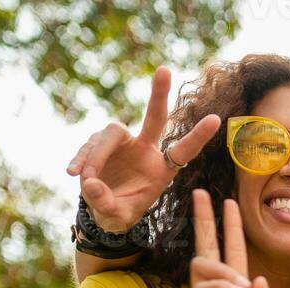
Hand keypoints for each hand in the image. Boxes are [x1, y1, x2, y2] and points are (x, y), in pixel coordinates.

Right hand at [66, 66, 220, 232]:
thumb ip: (107, 204)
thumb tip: (92, 184)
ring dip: (96, 156)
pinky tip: (73, 172)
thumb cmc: (119, 212)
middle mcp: (145, 149)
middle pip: (154, 118)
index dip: (197, 136)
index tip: (216, 119)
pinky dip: (81, 158)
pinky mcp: (100, 142)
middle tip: (164, 70)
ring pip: (109, 135)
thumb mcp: (117, 217)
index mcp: (161, 168)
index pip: (182, 150)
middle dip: (158, 95)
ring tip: (87, 181)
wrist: (101, 210)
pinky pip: (89, 145)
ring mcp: (122, 143)